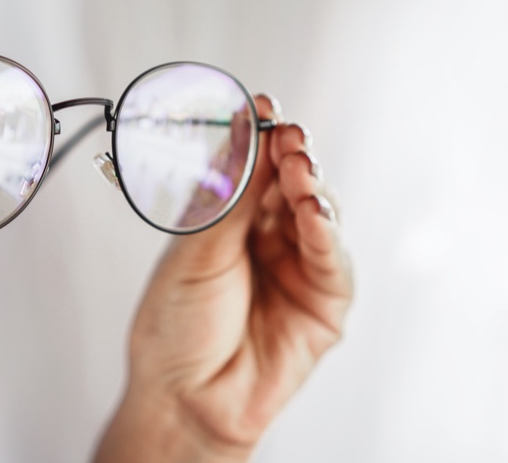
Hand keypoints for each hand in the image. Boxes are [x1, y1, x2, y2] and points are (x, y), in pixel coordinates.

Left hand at [95, 95, 352, 461]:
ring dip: (310, 188)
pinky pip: (333, 262)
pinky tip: (314, 214)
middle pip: (291, 186)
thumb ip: (230, 200)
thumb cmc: (175, 328)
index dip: (261, 140)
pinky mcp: (324, 305)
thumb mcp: (194, 254)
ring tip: (298, 167)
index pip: (255, 172)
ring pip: (318, 215)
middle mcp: (267, 242)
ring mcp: (297, 271)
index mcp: (229, 226)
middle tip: (287, 136)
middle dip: (291, 157)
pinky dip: (327, 235)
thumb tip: (246, 136)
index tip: (262, 108)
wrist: (184, 397)